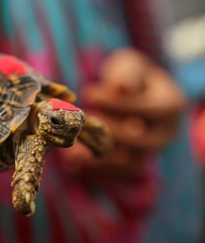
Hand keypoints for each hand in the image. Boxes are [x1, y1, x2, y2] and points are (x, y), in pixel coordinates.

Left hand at [62, 48, 185, 179]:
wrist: (129, 97)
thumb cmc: (128, 77)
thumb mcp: (129, 66)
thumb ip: (126, 74)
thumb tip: (121, 86)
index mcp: (170, 106)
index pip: (145, 109)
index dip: (116, 103)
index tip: (89, 94)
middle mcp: (165, 134)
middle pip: (138, 141)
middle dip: (106, 130)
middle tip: (80, 121)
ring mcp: (149, 153)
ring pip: (127, 163)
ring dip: (97, 155)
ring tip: (72, 144)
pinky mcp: (131, 166)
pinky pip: (115, 175)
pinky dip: (93, 169)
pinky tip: (71, 159)